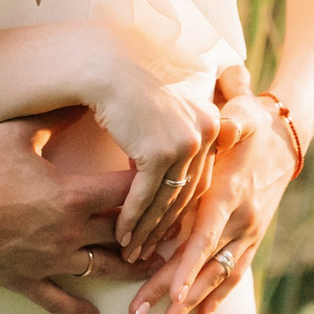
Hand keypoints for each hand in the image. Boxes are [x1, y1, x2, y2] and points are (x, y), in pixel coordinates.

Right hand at [0, 113, 151, 313]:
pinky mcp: (27, 280)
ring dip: (129, 270)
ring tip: (151, 270)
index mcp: (73, 194)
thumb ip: (53, 116)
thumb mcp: (16, 133)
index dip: (150, 185)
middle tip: (174, 231)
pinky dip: (77, 311)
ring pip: (103, 269)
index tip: (167, 182)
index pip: (128, 190)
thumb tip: (80, 94)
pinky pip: (58, 301)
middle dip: (150, 231)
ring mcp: (50, 260)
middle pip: (125, 234)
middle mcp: (70, 231)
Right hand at [70, 23, 220, 260]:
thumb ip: (174, 133)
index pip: (198, 176)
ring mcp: (186, 143)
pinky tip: (120, 236)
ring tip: (132, 251)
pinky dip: (132, 219)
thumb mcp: (162, 110)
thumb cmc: (127, 84)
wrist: (104, 62)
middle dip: (166, 227)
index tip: (165, 230)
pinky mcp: (161, 151)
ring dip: (148, 230)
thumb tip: (168, 164)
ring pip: (167, 199)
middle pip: (186, 193)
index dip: (180, 207)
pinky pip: (146, 195)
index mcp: (209, 122)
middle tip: (150, 251)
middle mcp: (205, 133)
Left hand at [131, 93, 300, 313]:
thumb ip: (230, 122)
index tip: (172, 291)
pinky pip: (234, 274)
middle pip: (206, 264)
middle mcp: (242, 219)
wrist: (284, 138)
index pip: (207, 235)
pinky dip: (218, 298)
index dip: (189, 264)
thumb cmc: (251, 123)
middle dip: (176, 294)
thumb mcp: (242, 115)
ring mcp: (249, 233)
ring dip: (193, 303)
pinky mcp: (251, 240)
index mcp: (230, 192)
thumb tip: (222, 125)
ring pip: (219, 276)